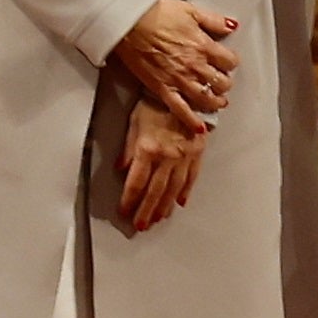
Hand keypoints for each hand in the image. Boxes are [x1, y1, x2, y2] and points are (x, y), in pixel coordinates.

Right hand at [107, 0, 239, 118]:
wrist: (131, 23)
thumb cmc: (156, 15)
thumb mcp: (191, 10)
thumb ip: (214, 21)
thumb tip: (230, 26)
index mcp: (203, 46)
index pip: (230, 61)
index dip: (231, 62)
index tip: (228, 62)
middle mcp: (195, 66)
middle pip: (221, 83)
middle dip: (224, 83)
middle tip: (222, 82)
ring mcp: (180, 80)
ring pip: (206, 99)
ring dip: (215, 102)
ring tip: (216, 101)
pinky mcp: (163, 89)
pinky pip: (181, 110)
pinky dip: (191, 120)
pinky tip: (198, 126)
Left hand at [117, 98, 210, 233]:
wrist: (184, 91)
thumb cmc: (156, 103)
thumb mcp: (135, 122)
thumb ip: (128, 149)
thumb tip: (120, 169)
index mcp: (148, 149)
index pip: (136, 182)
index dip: (129, 200)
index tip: (124, 211)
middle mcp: (167, 157)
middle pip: (154, 191)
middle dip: (146, 211)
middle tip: (141, 225)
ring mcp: (184, 157)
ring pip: (173, 189)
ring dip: (164, 207)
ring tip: (158, 219)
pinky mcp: (197, 154)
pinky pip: (191, 178)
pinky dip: (185, 192)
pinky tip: (179, 203)